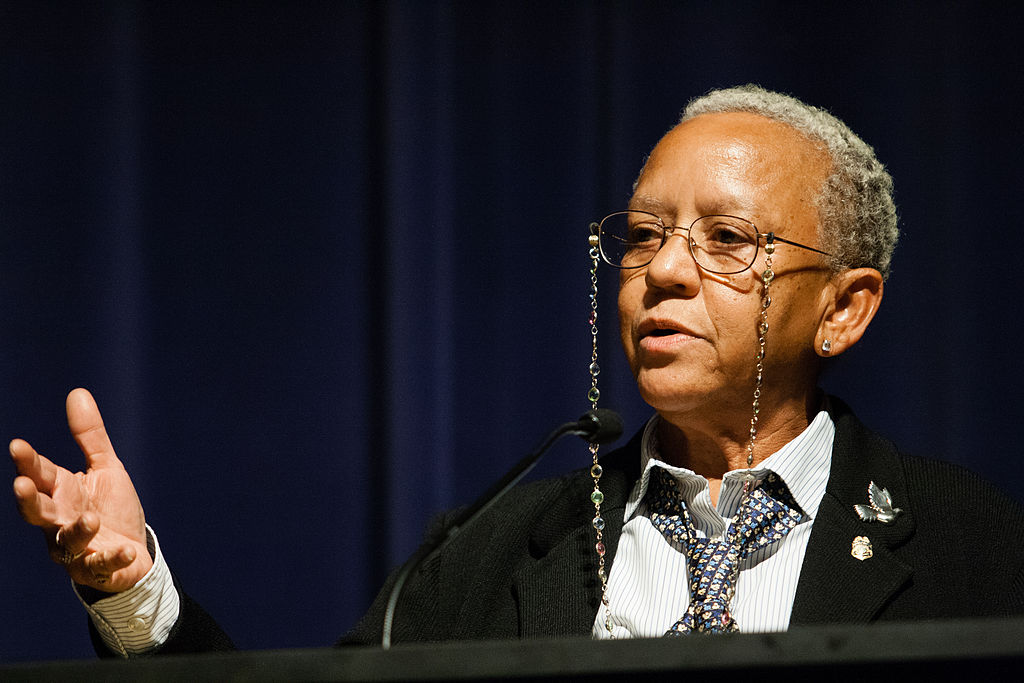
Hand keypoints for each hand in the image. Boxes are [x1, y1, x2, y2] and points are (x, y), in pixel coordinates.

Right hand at [10, 388, 152, 592]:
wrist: (133, 553)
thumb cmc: (112, 509)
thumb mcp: (106, 468)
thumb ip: (90, 436)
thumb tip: (78, 392)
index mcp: (62, 493)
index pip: (39, 474)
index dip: (27, 462)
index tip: (17, 445)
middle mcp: (61, 522)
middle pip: (37, 512)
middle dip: (28, 500)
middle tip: (22, 485)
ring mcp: (76, 549)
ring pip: (67, 542)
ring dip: (77, 531)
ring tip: (92, 519)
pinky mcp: (97, 569)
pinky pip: (101, 566)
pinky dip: (111, 558)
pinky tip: (125, 549)